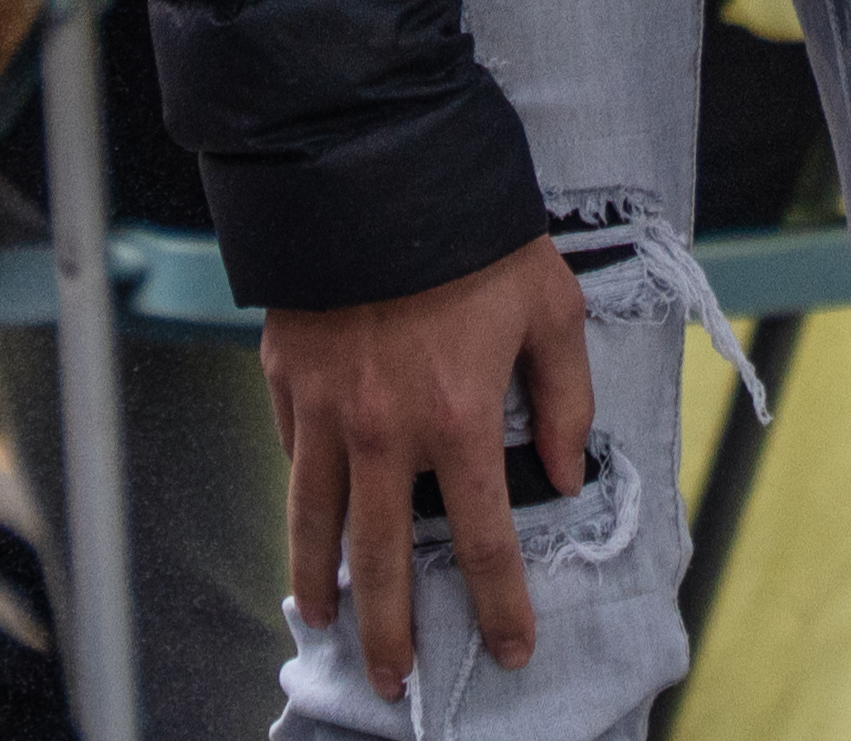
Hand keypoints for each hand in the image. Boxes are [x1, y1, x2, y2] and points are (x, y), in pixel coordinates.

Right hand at [264, 234, 595, 692]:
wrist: (374, 166)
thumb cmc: (475, 234)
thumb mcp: (550, 306)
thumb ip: (564, 397)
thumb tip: (565, 470)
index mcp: (458, 418)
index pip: (484, 542)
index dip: (500, 606)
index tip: (509, 650)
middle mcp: (384, 431)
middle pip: (381, 563)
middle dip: (389, 634)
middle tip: (390, 684)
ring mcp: (324, 408)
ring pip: (313, 523)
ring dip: (318, 583)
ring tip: (322, 624)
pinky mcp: (285, 377)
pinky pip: (291, 455)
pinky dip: (300, 493)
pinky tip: (308, 516)